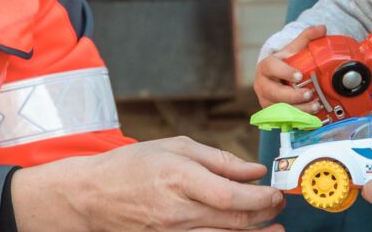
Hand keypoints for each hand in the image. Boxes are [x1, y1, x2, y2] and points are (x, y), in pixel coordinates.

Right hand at [12, 136, 284, 230]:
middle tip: (279, 207)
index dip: (261, 199)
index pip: (231, 196)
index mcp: (180, 178)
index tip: (276, 193)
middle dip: (264, 215)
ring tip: (273, 227)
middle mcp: (177, 210)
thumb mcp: (176, 147)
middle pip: (233, 221)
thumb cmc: (133, 165)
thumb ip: (219, 159)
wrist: (92, 196)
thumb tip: (254, 170)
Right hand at [254, 25, 326, 111]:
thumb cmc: (284, 63)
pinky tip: (311, 116)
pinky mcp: (272, 113)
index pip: (270, 68)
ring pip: (279, 108)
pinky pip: (283, 118)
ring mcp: (265, 100)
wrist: (276, 77)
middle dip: (292, 95)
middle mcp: (262, 85)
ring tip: (315, 106)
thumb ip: (307, 37)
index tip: (299, 75)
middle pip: (273, 93)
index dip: (284, 72)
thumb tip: (322, 28)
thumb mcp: (294, 49)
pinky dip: (297, 118)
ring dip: (298, 109)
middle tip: (309, 94)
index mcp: (266, 67)